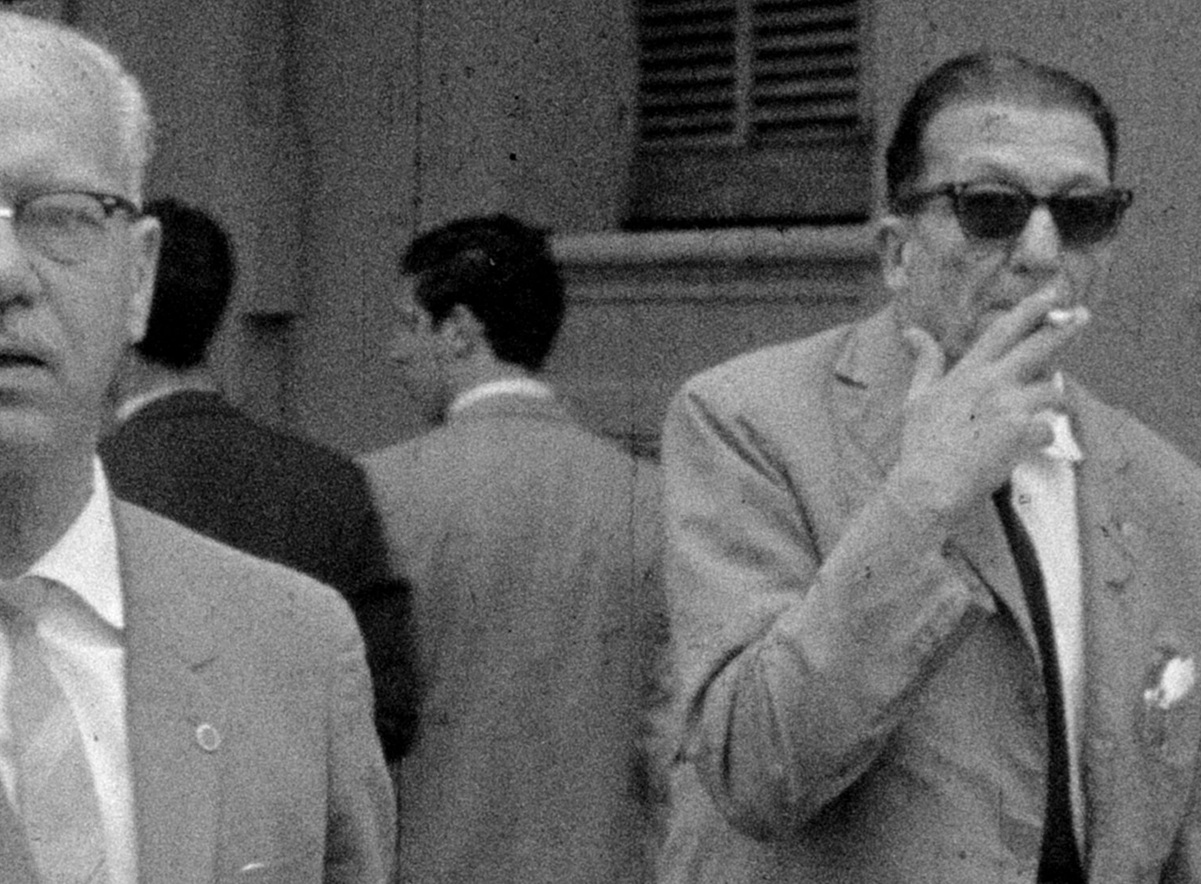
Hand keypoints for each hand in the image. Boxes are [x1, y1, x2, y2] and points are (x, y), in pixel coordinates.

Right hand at [887, 289, 1087, 521]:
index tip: (1052, 294)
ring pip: (1053, 391)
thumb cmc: (921, 444)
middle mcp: (993, 382)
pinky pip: (1049, 429)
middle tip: (1085, 315)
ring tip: (1043, 413)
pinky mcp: (1024, 434)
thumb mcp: (917, 398)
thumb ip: (926, 362)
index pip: (1003, 330)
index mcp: (969, 371)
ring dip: (1052, 401)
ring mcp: (1011, 407)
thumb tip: (911, 332)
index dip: (1031, 309)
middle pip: (1040, 346)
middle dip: (1066, 328)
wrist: (930, 485)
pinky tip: (1029, 446)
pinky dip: (1042, 437)